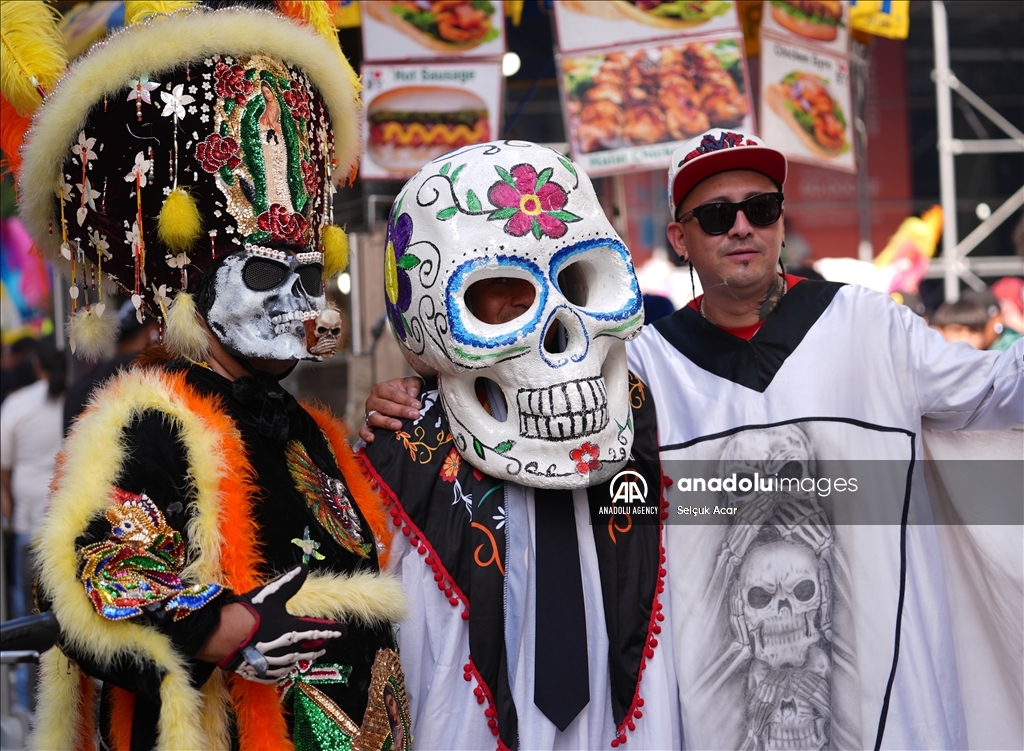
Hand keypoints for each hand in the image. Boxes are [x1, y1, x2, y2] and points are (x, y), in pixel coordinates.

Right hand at [217, 565, 344, 682]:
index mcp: (295, 630)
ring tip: (313, 654)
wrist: (222, 636)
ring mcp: (277, 664)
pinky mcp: (263, 673)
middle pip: (312, 649)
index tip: (344, 630)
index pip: (321, 630)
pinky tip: (287, 667)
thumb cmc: (249, 613)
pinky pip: (280, 674)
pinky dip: (286, 669)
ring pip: (298, 662)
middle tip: (327, 642)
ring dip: (306, 657)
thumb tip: (304, 567)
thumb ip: (290, 582)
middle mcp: (290, 649)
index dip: (334, 629)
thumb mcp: (272, 594)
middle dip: (321, 644)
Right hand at [359, 376, 423, 442]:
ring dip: (387, 422)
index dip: (406, 399)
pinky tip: (372, 439)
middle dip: (401, 411)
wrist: (400, 403)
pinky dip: (366, 434)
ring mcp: (369, 413)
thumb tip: (413, 393)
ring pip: (375, 418)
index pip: (393, 394)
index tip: (418, 405)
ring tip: (399, 426)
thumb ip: (414, 385)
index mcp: (381, 388)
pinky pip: (364, 430)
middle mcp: (372, 400)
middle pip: (385, 406)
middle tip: (415, 415)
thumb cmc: (405, 392)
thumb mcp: (411, 384)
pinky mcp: (368, 425)